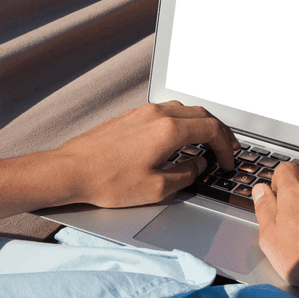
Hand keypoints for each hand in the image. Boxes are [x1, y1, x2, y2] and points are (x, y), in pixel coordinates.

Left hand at [54, 101, 238, 207]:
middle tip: (226, 149)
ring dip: (199, 124)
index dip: (226, 146)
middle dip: (218, 131)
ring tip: (205, 142)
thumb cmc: (107, 181)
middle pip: (200, 113)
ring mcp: (140, 113)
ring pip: (182, 109)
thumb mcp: (156, 188)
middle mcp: (156, 114)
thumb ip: (186, 175)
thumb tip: (199, 166)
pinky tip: (176, 139)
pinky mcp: (128, 117)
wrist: (69, 171)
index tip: (229, 161)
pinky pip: (163, 113)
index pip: (212, 129)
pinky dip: (179, 123)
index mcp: (168, 130)